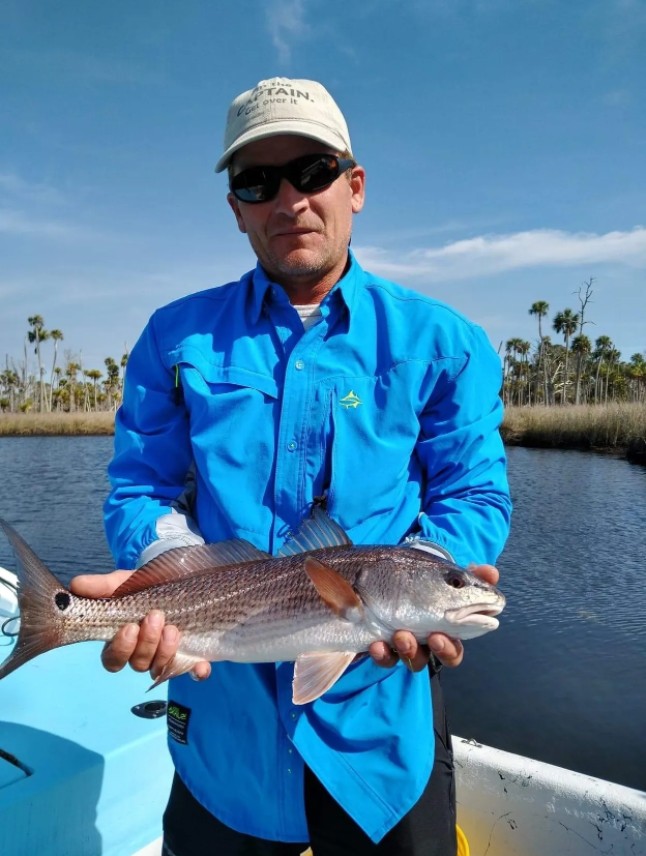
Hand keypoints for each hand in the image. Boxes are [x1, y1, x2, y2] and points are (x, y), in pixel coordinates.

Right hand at [70, 571, 211, 680]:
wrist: (177, 574)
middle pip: (139, 664)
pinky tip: (201, 667)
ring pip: (161, 668)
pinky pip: (194, 671)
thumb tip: (75, 585)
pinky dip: (197, 671)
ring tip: (173, 628)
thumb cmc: (145, 583)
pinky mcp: (193, 653)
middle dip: (147, 644)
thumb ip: (102, 586)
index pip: (113, 659)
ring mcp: (168, 655)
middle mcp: (144, 652)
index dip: (120, 649)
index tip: (129, 628)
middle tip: (156, 617)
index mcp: (123, 639)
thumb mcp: (125, 581)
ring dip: (166, 651)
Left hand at [369, 564, 498, 670]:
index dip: (454, 643)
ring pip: (415, 659)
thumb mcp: (440, 572)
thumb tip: (492, 573)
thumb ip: (469, 575)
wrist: (379, 572)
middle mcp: (428, 637)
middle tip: (434, 637)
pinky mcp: (381, 645)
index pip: (458, 642)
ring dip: (410, 650)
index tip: (442, 634)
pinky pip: (385, 658)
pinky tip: (376, 645)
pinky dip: (383, 655)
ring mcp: (404, 642)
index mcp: (446, 623)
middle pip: (444, 656)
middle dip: (442, 649)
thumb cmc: (418, 575)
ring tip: (400, 635)